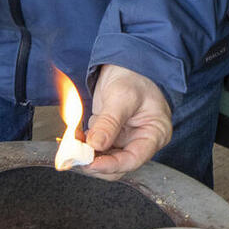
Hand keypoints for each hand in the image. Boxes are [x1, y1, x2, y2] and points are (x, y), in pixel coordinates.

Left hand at [82, 64, 171, 180]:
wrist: (126, 63)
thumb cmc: (134, 76)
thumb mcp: (122, 97)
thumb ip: (109, 122)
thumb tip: (96, 145)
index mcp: (155, 134)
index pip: (133, 159)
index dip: (111, 165)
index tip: (90, 163)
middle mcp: (141, 141)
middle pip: (118, 164)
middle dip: (96, 162)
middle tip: (76, 155)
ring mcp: (125, 139)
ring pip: (105, 159)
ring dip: (87, 155)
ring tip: (73, 144)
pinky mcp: (111, 136)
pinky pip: (96, 148)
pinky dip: (84, 145)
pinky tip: (75, 137)